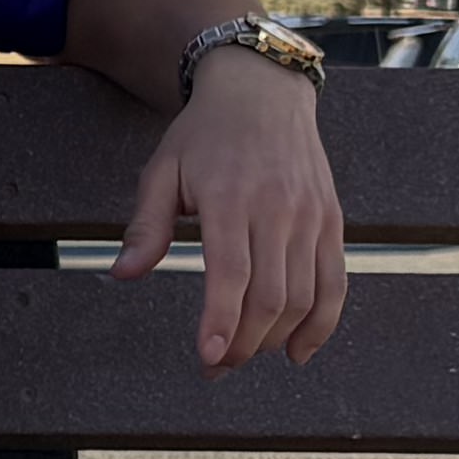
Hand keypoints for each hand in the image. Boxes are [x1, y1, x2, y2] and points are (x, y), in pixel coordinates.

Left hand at [116, 51, 349, 367]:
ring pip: (303, 297)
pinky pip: (335, 283)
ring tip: (244, 354)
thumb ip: (146, 226)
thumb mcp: (162, 169)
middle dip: (242, 343)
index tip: (207, 358)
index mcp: (229, 198)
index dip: (221, 322)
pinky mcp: (331, 221)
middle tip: (216, 366)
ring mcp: (311, 217)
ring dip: (275, 339)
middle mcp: (277, 209)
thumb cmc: (204, 135)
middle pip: (270, 297)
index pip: (231, 273)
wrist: (263, 91)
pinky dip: (321, 324)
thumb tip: (123, 275)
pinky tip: (297, 351)